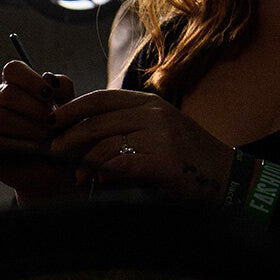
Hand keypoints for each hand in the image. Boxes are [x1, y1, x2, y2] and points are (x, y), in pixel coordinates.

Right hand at [0, 62, 77, 201]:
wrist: (57, 169)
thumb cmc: (62, 135)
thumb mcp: (69, 109)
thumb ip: (63, 90)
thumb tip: (50, 80)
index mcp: (14, 86)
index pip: (12, 69)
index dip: (31, 80)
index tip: (49, 96)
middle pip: (7, 93)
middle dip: (34, 108)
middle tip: (51, 122)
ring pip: (0, 117)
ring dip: (28, 128)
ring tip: (45, 138)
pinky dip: (20, 146)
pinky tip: (35, 150)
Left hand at [49, 89, 232, 199]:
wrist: (227, 178)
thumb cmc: (186, 159)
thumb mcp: (157, 132)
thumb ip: (125, 128)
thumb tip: (79, 134)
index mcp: (149, 103)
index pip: (101, 98)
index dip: (72, 108)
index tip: (52, 121)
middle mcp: (154, 113)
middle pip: (98, 120)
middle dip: (70, 137)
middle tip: (53, 151)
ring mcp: (160, 134)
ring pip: (106, 143)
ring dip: (85, 162)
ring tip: (77, 176)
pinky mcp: (163, 159)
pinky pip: (120, 163)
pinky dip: (104, 173)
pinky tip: (98, 181)